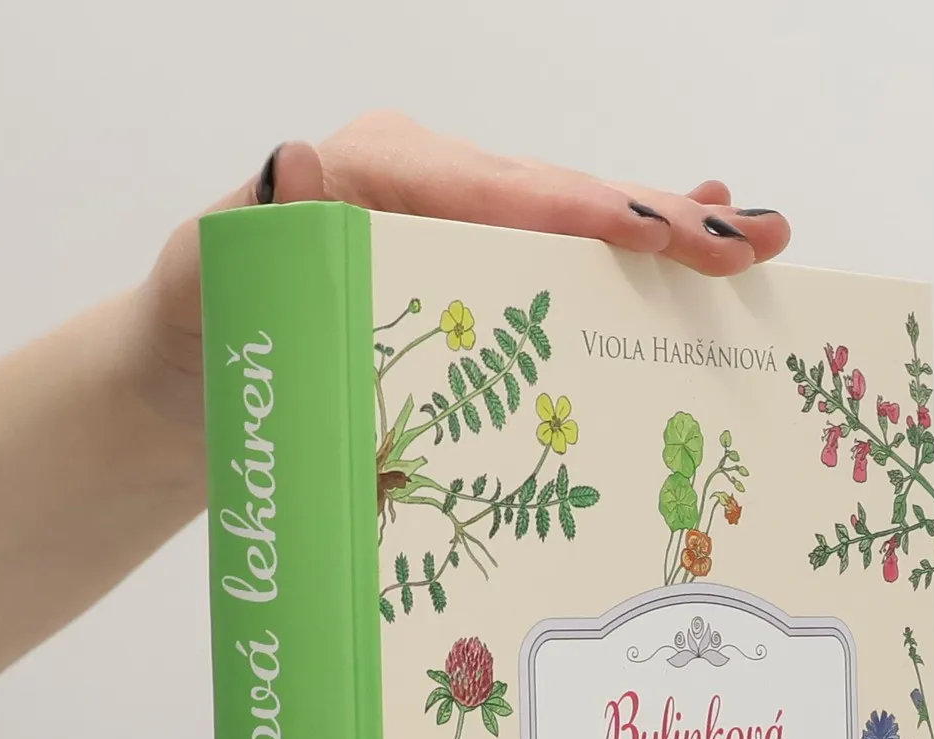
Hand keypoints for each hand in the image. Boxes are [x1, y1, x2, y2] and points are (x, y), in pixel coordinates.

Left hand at [130, 111, 792, 429]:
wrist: (181, 380)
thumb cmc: (194, 334)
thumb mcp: (208, 275)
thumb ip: (256, 224)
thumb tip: (301, 162)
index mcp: (372, 176)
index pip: (496, 191)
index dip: (585, 213)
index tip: (660, 236)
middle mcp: (422, 185)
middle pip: (556, 197)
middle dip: (655, 218)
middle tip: (750, 241)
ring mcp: (446, 224)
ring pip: (568, 222)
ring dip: (661, 231)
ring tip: (752, 237)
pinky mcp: (460, 269)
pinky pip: (551, 255)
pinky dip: (622, 248)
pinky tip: (691, 235)